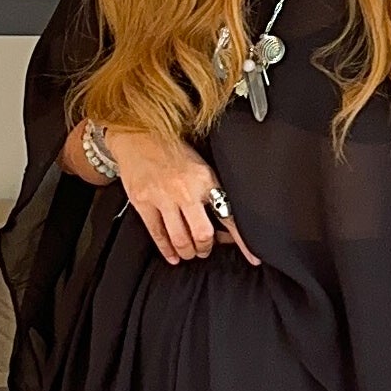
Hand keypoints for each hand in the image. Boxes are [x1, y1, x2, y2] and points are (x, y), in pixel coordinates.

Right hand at [97, 125, 259, 268]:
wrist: (137, 134)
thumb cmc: (172, 148)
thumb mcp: (201, 165)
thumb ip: (212, 190)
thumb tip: (224, 219)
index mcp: (205, 179)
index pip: (229, 216)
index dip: (242, 240)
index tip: (253, 256)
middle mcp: (185, 190)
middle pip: (202, 235)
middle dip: (205, 248)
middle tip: (205, 249)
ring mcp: (162, 197)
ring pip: (180, 239)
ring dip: (187, 251)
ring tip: (190, 252)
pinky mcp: (143, 202)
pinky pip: (157, 234)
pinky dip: (166, 249)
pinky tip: (172, 255)